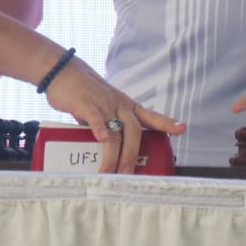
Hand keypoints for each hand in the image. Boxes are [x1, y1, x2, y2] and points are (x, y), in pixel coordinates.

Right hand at [42, 55, 184, 173]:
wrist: (63, 71)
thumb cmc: (84, 93)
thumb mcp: (102, 108)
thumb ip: (107, 126)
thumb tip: (108, 150)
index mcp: (126, 106)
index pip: (150, 116)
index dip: (166, 123)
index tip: (181, 129)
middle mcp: (119, 105)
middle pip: (134, 131)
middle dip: (132, 154)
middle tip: (129, 173)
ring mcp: (104, 104)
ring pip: (115, 131)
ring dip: (114, 154)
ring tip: (110, 171)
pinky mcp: (86, 104)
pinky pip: (96, 117)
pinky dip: (100, 128)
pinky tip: (101, 139)